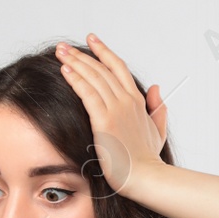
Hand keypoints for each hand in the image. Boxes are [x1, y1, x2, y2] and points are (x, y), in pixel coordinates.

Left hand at [55, 33, 167, 193]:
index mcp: (138, 101)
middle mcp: (127, 101)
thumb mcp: (158, 130)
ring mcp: (117, 110)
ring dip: (75, 62)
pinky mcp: (105, 121)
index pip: (119, 68)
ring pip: (93, 78)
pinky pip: (88, 93)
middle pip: (102, 69)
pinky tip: (65, 70)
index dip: (104, 52)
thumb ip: (158, 109)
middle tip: (64, 46)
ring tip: (60, 52)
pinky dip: (76, 79)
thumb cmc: (148, 159)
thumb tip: (156, 87)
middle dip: (81, 55)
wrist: (146, 177)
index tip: (91, 40)